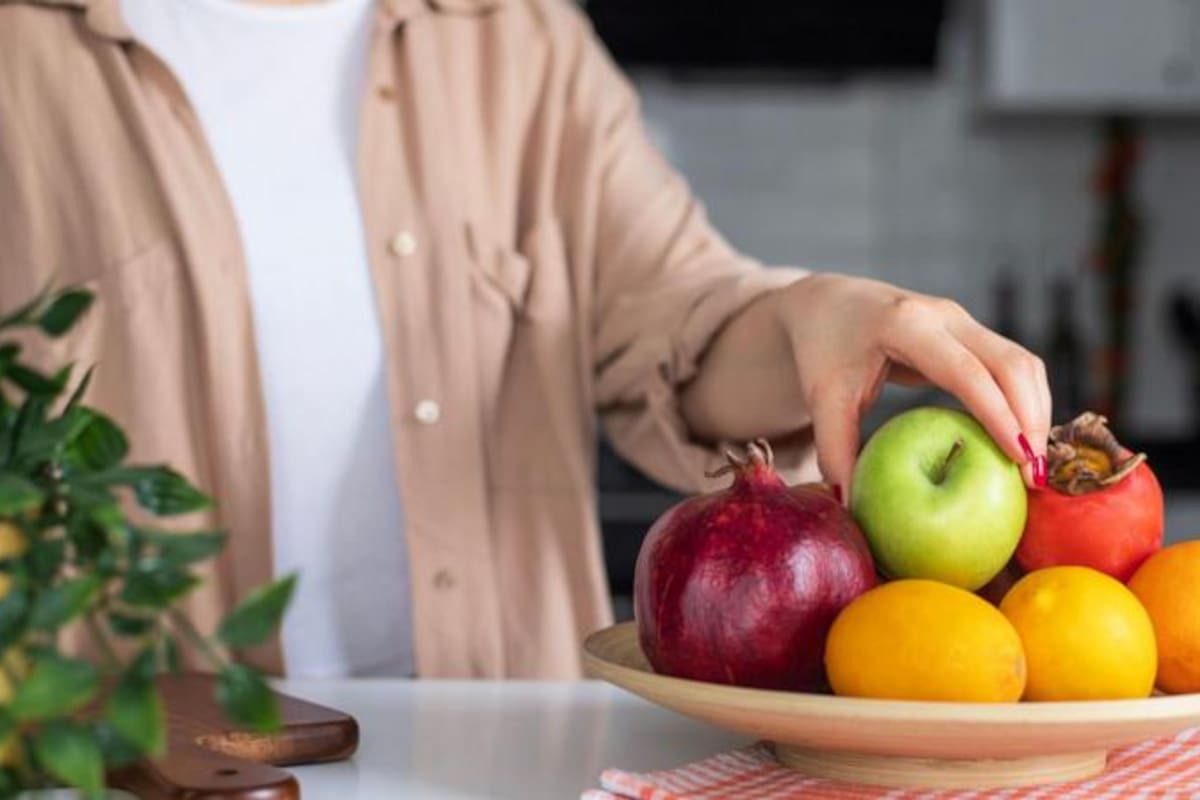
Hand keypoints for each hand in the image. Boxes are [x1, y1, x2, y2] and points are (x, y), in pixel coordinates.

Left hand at [681, 273, 1050, 493]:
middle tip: (1035, 477)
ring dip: (1036, 412)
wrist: (828, 304)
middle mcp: (944, 316)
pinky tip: (1022, 445)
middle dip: (1031, 418)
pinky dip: (1025, 403)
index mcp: (905, 324)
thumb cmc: (823, 350)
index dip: (998, 414)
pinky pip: (1013, 367)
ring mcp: (963, 322)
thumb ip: (834, 449)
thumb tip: (849, 506)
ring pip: (1022, 363)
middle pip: (1012, 363)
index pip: (966, 371)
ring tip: (1034, 469)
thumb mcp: (823, 397)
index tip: (1019, 459)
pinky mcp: (972, 334)